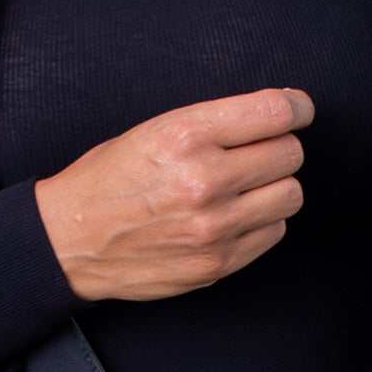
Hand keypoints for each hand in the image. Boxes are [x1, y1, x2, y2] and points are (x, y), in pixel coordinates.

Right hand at [34, 89, 312, 303]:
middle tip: (260, 152)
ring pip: (289, 196)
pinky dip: (264, 221)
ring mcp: (214, 228)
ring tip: (250, 186)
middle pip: (289, 154)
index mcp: (187, 134)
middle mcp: (205, 180)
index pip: (275, 112)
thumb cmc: (111, 178)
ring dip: (277, 187)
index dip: (297, 107)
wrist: (73, 240)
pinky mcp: (217, 264)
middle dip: (281, 148)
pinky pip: (273, 233)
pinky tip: (237, 216)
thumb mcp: (155, 129)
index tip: (298, 110)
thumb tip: (279, 115)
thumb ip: (215, 123)